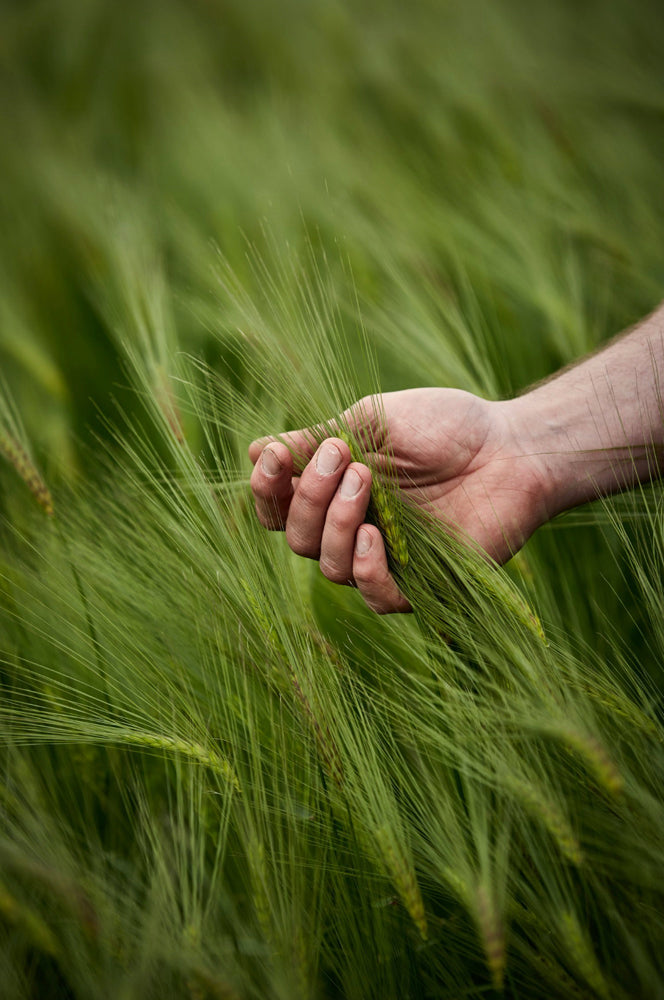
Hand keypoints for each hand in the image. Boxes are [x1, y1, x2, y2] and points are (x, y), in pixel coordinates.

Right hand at [249, 388, 548, 613]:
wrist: (510, 446)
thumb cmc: (443, 427)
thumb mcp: (370, 420)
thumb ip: (315, 439)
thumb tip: (255, 450)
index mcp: (334, 491)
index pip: (279, 508)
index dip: (266, 490)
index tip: (278, 458)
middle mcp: (352, 529)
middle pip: (298, 538)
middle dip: (308, 497)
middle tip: (343, 456)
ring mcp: (385, 558)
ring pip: (329, 568)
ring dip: (336, 523)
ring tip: (366, 480)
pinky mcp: (420, 584)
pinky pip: (375, 597)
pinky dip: (366, 568)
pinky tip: (375, 535)